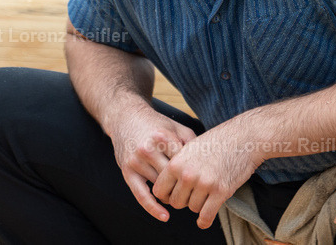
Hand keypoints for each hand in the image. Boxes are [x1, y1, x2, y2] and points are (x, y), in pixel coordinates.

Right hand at [107, 104, 197, 222]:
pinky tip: (165, 216)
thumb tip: (208, 162)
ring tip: (180, 195)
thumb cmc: (156, 125)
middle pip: (172, 178)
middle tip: (193, 191)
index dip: (194, 173)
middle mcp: (148, 149)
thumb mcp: (176, 127)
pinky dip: (153, 208)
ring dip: (170, 194)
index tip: (202, 178)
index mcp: (163, 137)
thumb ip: (193, 142)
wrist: (126, 118)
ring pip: (159, 187)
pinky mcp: (127, 172)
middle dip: (183, 186)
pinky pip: (141, 195)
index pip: (184, 164)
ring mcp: (136, 161)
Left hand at [151, 124, 260, 228]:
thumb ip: (176, 166)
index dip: (165, 195)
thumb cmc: (215, 142)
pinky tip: (204, 221)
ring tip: (205, 194)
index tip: (173, 194)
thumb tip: (162, 189)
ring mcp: (204, 183)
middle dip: (183, 201)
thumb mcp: (189, 148)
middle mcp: (188, 174)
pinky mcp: (220, 191)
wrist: (243, 138)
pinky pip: (206, 216)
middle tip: (192, 194)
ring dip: (198, 205)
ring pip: (192, 208)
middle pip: (175, 202)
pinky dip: (204, 221)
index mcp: (176, 163)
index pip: (159, 191)